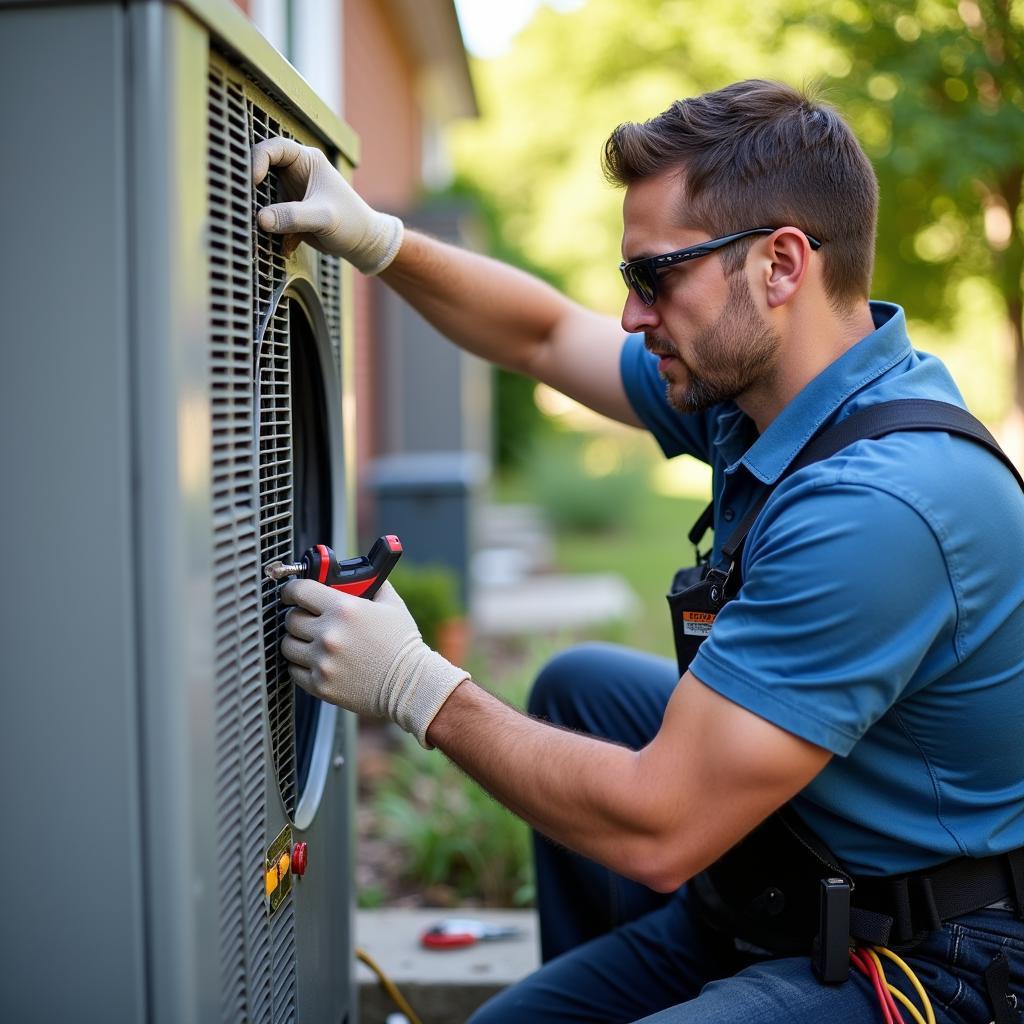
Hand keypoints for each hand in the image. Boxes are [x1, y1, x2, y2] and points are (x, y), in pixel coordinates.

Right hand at [252, 137, 402, 273]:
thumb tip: (261, 219)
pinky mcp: (287, 210)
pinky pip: (268, 213)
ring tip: (252, 221)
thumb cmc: (351, 223)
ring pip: (262, 193)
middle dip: (250, 184)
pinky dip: (266, 225)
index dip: (258, 159)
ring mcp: (289, 191)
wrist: (361, 243)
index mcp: (307, 161)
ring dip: (256, 207)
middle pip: (261, 168)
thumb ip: (292, 217)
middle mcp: (295, 172)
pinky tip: (276, 238)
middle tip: (242, 200)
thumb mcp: (323, 218)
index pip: (274, 148)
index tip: (253, 181)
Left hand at [280, 580, 468, 746]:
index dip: (291, 591)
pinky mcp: (320, 685)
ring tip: (312, 642)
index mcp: (344, 609)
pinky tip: (318, 661)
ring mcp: (322, 662)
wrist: (410, 684)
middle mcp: (329, 634)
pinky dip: (302, 665)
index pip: (299, 591)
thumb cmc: (403, 644)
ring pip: (288, 646)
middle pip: (291, 619)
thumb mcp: (392, 604)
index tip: (291, 594)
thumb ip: (372, 584)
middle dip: (299, 616)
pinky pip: (294, 670)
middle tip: (309, 619)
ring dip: (298, 641)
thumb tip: (358, 575)